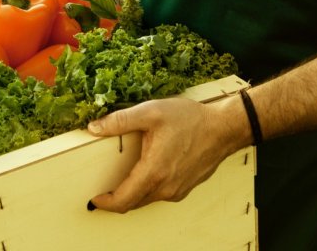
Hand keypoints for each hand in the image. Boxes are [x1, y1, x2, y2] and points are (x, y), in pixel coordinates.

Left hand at [86, 95, 248, 212]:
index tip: (94, 198)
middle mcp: (166, 187)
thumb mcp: (151, 112)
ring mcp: (176, 190)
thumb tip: (94, 127)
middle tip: (102, 189)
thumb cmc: (190, 120)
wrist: (223, 129)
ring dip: (132, 194)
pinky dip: (147, 189)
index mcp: (154, 172)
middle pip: (133, 203)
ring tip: (120, 179)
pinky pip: (160, 194)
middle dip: (115, 199)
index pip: (123, 200)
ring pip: (146, 200)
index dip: (105, 202)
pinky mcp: (184, 188)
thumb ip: (120, 121)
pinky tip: (144, 172)